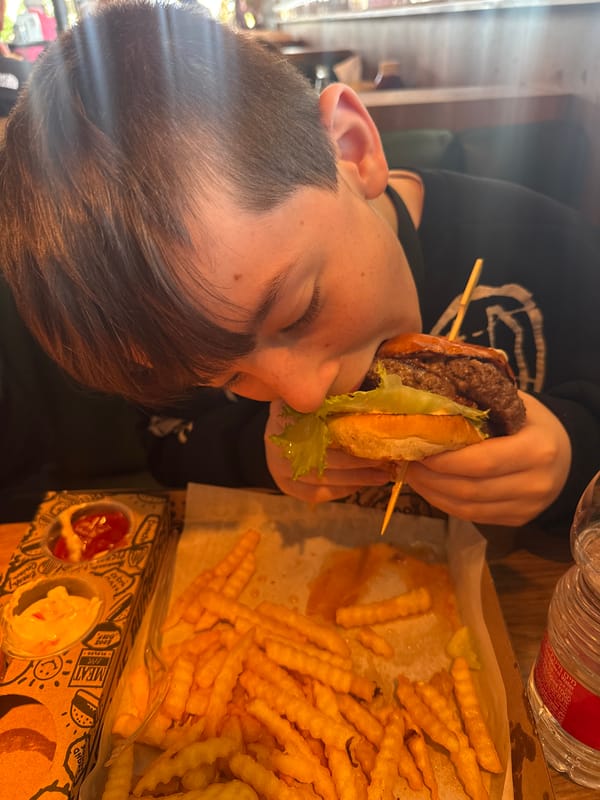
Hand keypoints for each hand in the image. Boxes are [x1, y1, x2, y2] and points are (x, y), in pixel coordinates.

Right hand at [265, 398, 391, 503]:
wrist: (276, 432)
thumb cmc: (303, 411)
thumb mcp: (314, 399)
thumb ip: (333, 398)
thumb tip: (369, 399)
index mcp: (285, 418)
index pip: (319, 430)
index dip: (347, 435)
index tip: (372, 436)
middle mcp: (279, 446)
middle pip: (324, 458)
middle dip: (357, 462)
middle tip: (384, 460)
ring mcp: (280, 470)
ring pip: (323, 480)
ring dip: (356, 479)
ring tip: (382, 475)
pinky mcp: (287, 487)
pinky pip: (318, 494)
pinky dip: (343, 490)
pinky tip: (361, 483)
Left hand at [404, 392, 570, 525]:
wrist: (567, 452)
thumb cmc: (532, 421)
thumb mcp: (513, 404)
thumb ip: (478, 407)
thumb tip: (427, 408)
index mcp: (537, 449)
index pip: (482, 461)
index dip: (445, 461)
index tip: (418, 449)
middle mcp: (536, 483)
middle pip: (471, 489)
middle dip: (432, 478)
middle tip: (407, 462)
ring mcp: (528, 507)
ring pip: (469, 508)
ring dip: (434, 494)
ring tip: (413, 476)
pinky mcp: (518, 520)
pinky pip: (474, 516)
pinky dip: (447, 504)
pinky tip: (431, 488)